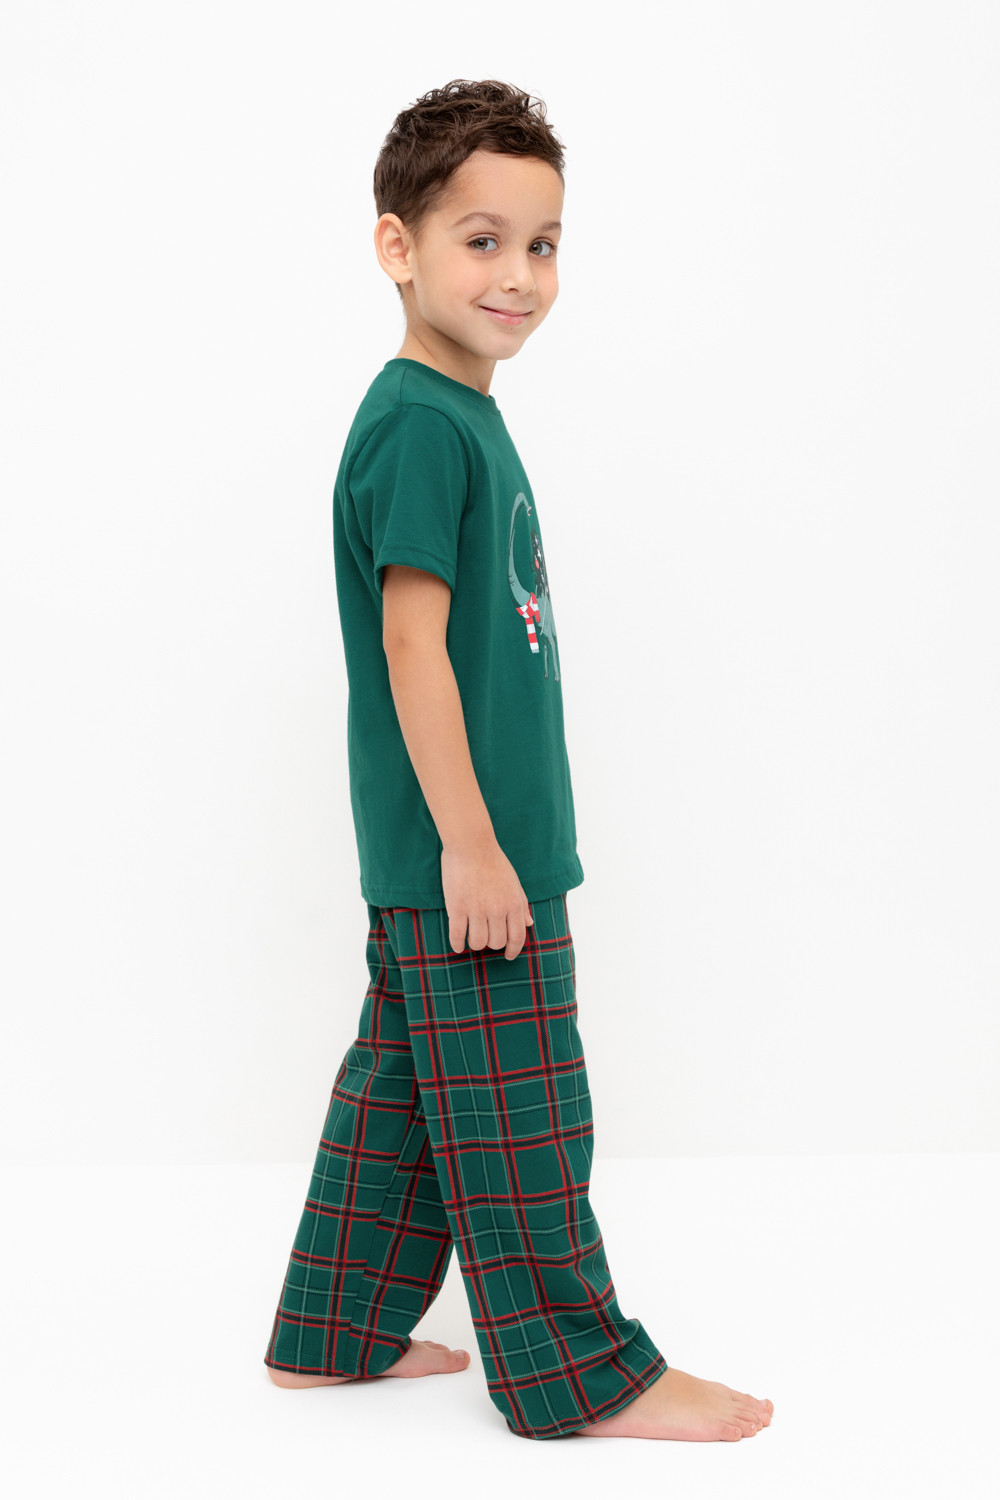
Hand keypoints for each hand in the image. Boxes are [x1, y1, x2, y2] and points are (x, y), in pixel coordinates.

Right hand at [440, 840, 533, 959]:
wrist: (471, 845)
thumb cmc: (494, 861)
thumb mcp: (514, 882)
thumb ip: (522, 904)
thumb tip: (529, 923)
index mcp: (513, 904)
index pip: (517, 937)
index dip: (513, 950)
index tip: (508, 956)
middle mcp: (497, 910)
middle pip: (496, 942)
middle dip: (492, 944)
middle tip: (486, 937)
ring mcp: (476, 910)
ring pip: (477, 942)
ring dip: (475, 944)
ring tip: (471, 937)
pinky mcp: (457, 908)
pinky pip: (457, 935)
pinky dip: (457, 944)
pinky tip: (457, 945)